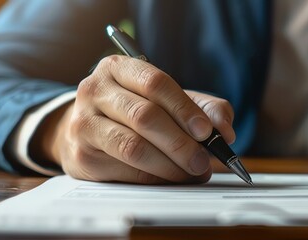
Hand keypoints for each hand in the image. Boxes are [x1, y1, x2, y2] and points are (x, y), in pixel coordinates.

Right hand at [34, 55, 235, 183]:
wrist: (87, 130)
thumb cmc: (134, 111)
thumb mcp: (169, 100)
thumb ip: (204, 109)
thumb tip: (226, 131)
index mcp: (118, 67)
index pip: (155, 84)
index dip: (184, 109)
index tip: (207, 132)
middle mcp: (95, 90)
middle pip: (145, 116)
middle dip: (181, 143)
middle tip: (204, 160)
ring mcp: (83, 122)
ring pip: (134, 147)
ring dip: (170, 165)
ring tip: (192, 172)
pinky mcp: (81, 155)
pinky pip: (125, 170)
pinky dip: (154, 178)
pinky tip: (170, 178)